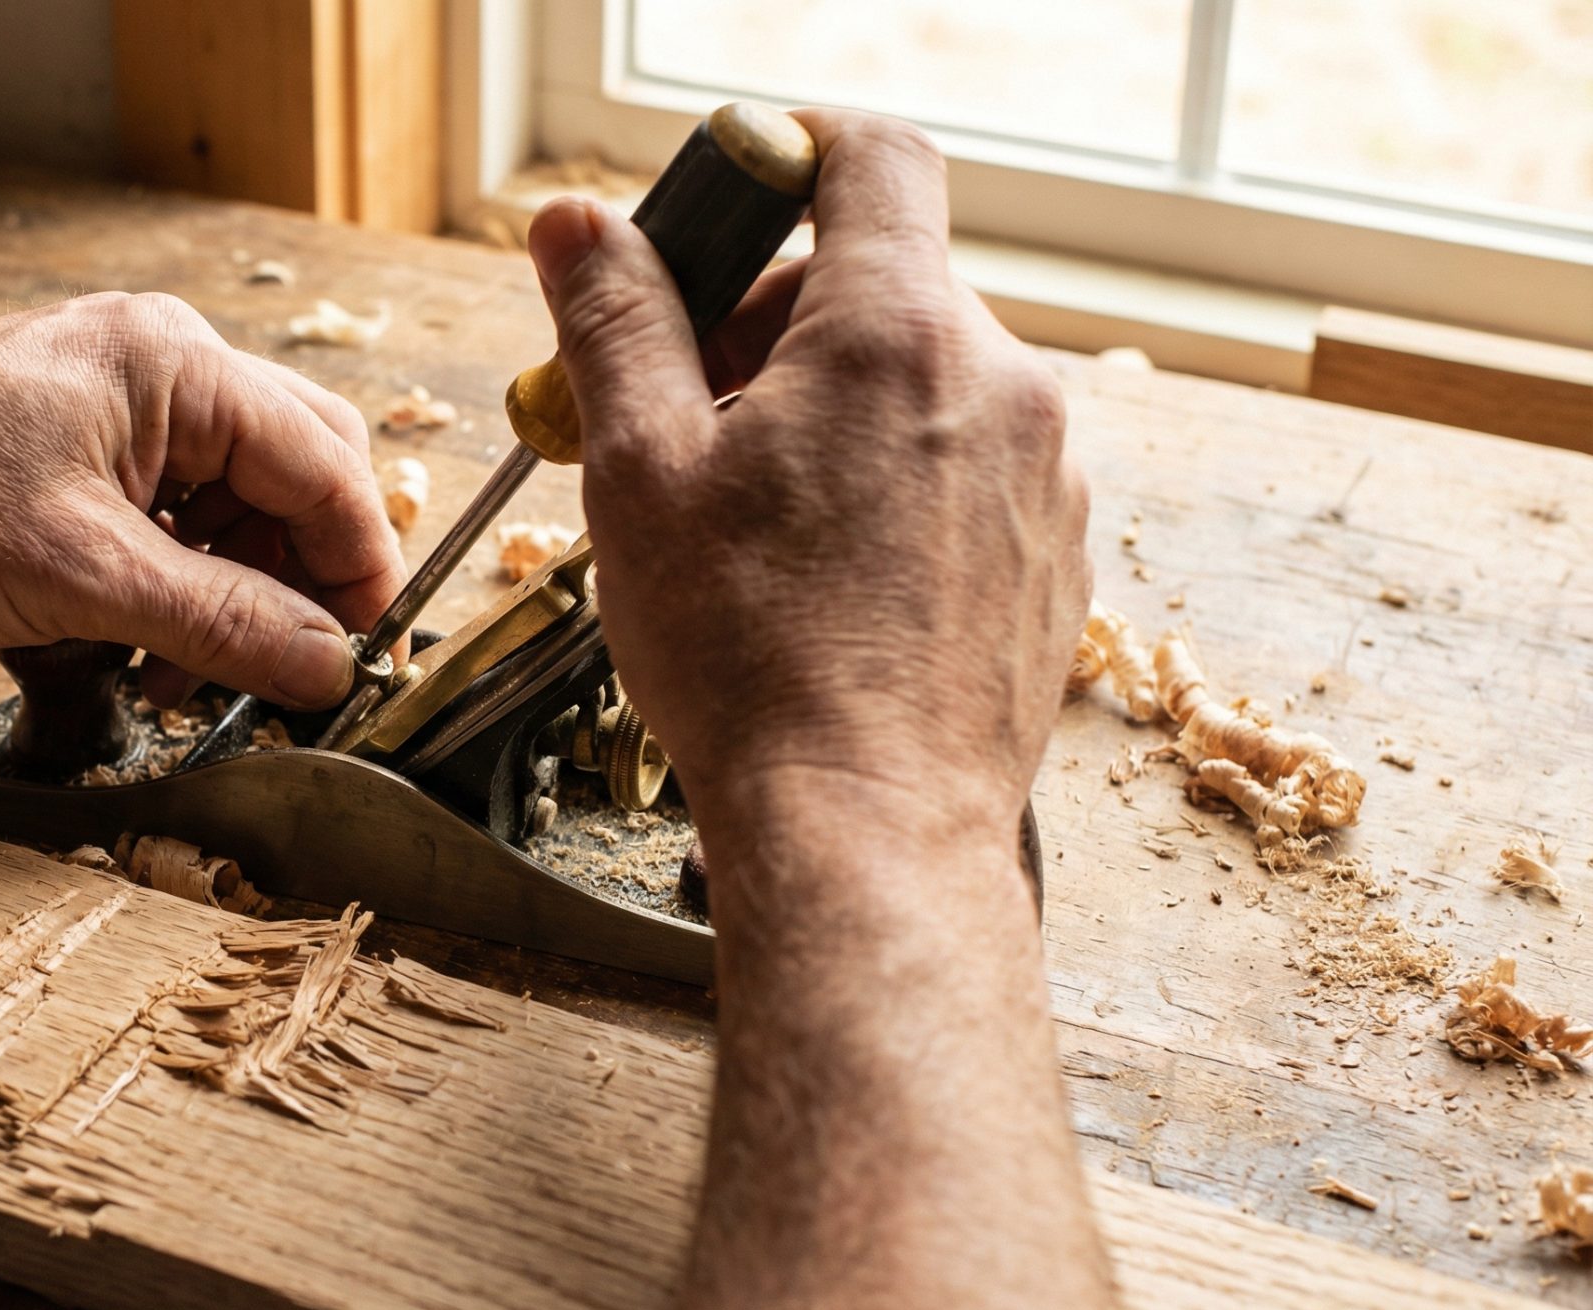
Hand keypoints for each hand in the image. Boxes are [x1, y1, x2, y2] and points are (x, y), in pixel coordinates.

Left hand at [0, 292, 405, 708]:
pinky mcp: (66, 471)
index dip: (357, 568)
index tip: (361, 657)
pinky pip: (161, 535)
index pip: (326, 463)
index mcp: (175, 363)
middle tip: (279, 672)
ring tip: (178, 679)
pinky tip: (126, 659)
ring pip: (228, 518)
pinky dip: (163, 602)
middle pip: (290, 484)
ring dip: (224, 606)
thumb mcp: (82, 576)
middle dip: (292, 585)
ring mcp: (109, 421)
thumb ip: (222, 623)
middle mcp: (154, 375)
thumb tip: (327, 665)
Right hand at [527, 110, 1088, 840]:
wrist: (868, 831)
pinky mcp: (1054, 556)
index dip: (789, 156)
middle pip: (881, 283)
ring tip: (744, 524)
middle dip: (771, 328)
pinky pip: (964, 473)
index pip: (872, 158)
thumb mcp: (638, 473)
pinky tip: (819, 583)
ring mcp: (1044, 474)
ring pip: (921, 385)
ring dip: (827, 415)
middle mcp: (1000, 383)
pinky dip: (889, 490)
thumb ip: (614, 324)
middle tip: (682, 418)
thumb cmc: (748, 661)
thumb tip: (578, 225)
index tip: (728, 205)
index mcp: (895, 333)